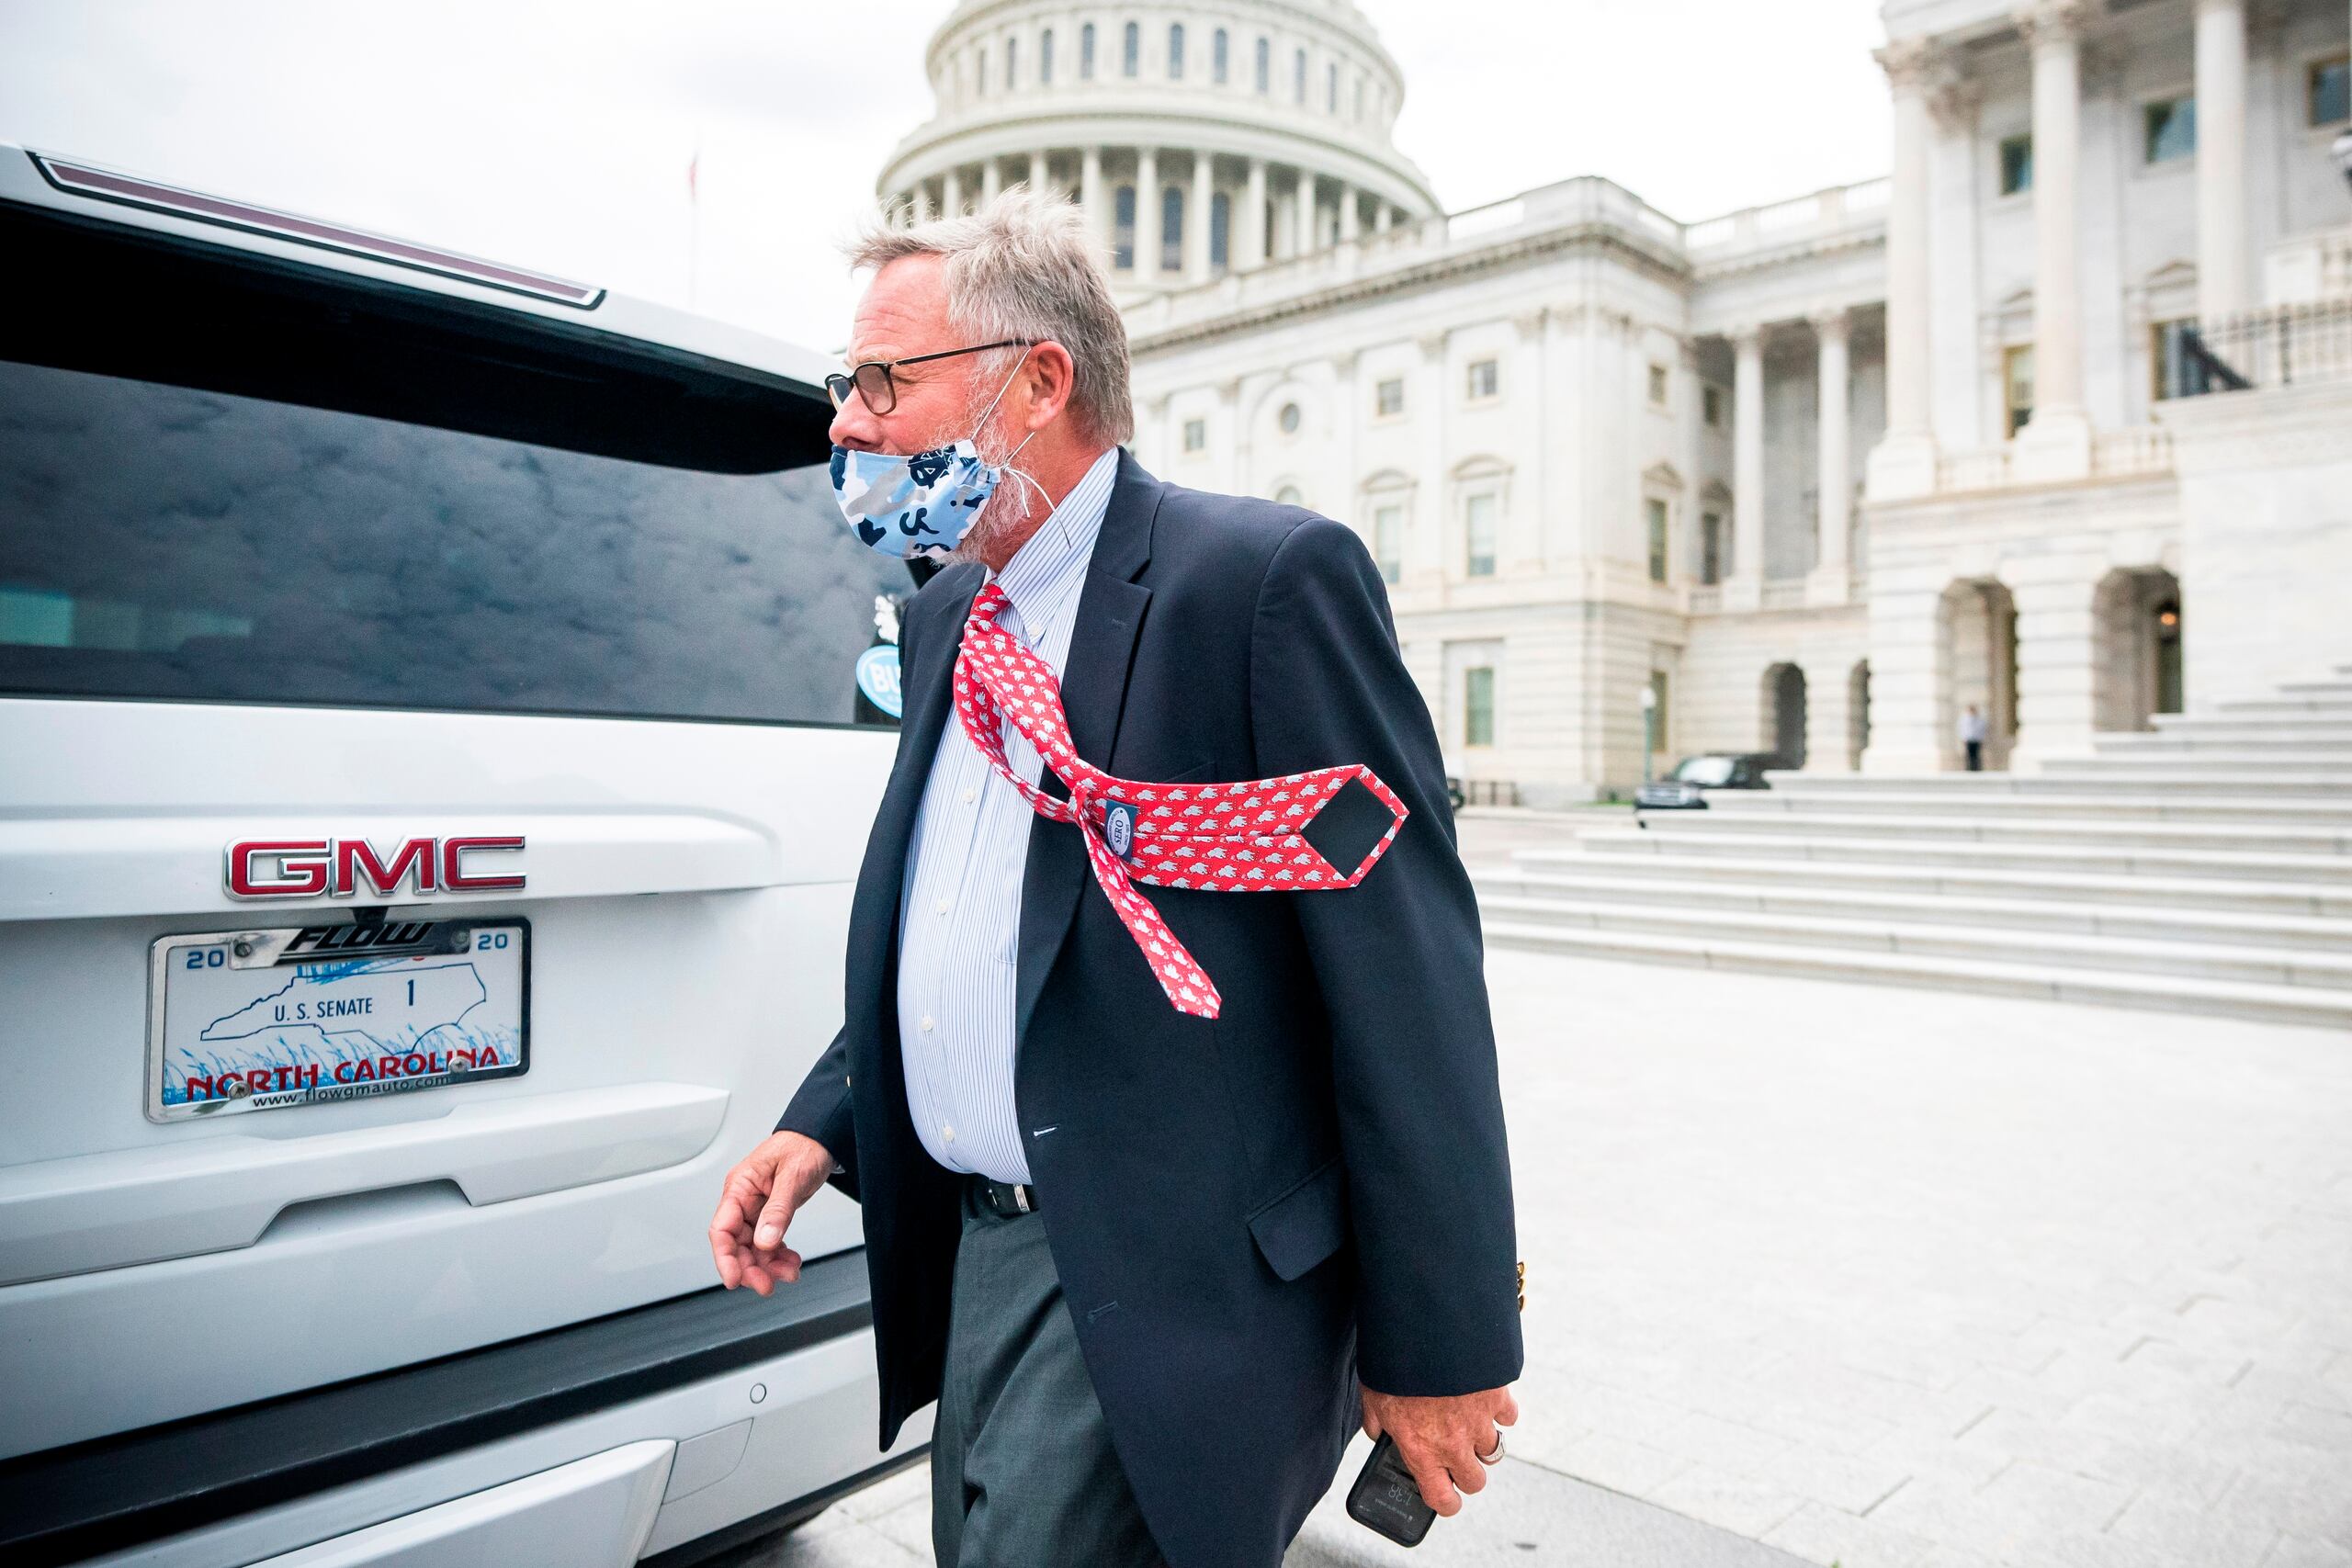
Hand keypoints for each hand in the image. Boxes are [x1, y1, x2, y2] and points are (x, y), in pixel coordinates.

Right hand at [709, 1130, 835, 1296]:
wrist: (822, 1136)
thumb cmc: (804, 1145)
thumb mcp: (793, 1177)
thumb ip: (778, 1210)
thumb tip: (764, 1240)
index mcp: (739, 1186)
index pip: (722, 1229)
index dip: (725, 1258)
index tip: (734, 1280)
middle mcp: (744, 1199)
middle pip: (737, 1244)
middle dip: (751, 1268)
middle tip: (768, 1285)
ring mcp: (757, 1207)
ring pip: (754, 1247)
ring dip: (768, 1265)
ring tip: (788, 1273)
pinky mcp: (771, 1212)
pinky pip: (769, 1241)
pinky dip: (778, 1255)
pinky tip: (790, 1262)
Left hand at [1359, 1382, 1519, 1516]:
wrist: (1425, 1330)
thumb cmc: (1393, 1366)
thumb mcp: (1371, 1397)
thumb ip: (1375, 1422)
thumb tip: (1376, 1433)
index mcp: (1422, 1451)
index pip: (1442, 1500)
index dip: (1446, 1502)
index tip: (1446, 1497)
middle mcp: (1454, 1444)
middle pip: (1475, 1482)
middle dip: (1467, 1473)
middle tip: (1456, 1456)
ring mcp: (1479, 1423)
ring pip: (1494, 1452)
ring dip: (1484, 1443)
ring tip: (1469, 1426)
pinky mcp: (1496, 1399)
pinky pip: (1508, 1416)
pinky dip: (1500, 1411)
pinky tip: (1485, 1400)